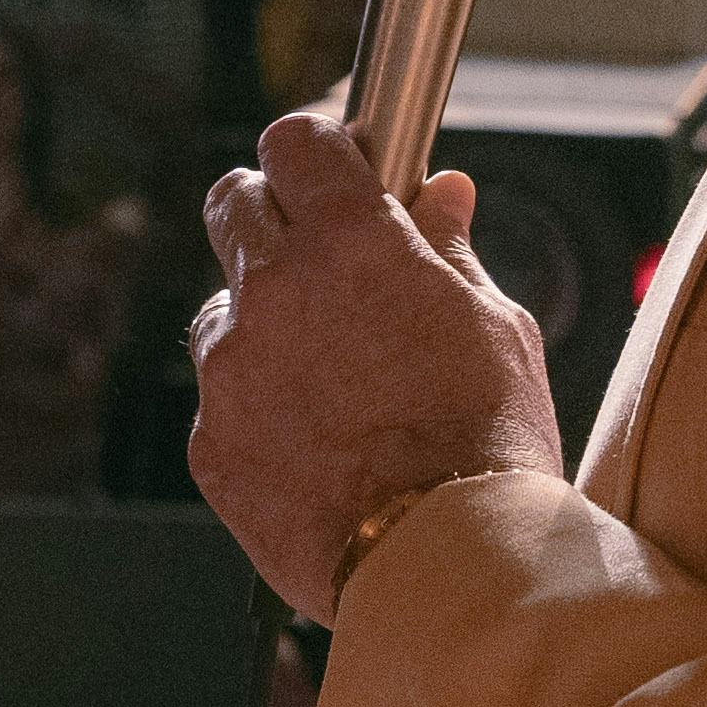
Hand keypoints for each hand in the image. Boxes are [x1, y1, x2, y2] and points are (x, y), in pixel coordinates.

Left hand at [183, 107, 555, 619]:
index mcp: (350, 242)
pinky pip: (223, 396)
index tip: (335, 166)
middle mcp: (273, 289)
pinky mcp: (209, 441)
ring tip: (331, 376)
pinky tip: (316, 442)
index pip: (295, 141)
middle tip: (319, 250)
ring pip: (223, 308)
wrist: (444, 565)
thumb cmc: (488, 442)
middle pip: (234, 202)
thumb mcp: (496, 328)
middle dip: (273, 212)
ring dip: (263, 320)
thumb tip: (440, 193)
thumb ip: (449, 251)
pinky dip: (257, 403)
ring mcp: (230, 367)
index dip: (315, 148)